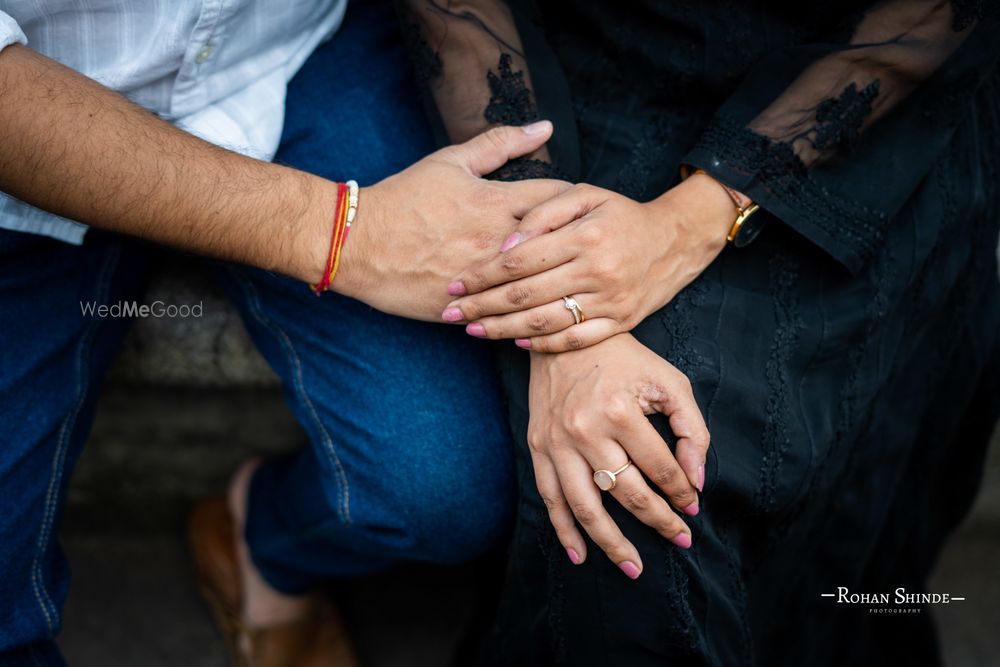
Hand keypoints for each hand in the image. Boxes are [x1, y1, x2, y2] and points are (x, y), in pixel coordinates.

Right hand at [334, 122, 568, 320]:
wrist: (357, 243)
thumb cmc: (404, 199)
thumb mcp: (450, 162)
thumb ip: (500, 144)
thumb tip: (545, 127)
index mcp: (498, 202)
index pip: (561, 200)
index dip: (577, 205)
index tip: (579, 212)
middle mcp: (498, 241)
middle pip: (560, 245)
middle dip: (575, 245)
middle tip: (582, 247)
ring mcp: (484, 278)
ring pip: (539, 286)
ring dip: (555, 282)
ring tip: (564, 280)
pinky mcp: (469, 307)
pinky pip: (509, 314)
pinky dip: (524, 312)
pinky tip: (535, 309)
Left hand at [440, 174, 734, 349]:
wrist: (675, 240)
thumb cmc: (620, 214)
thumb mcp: (584, 195)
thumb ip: (541, 214)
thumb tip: (504, 247)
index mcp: (584, 236)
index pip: (519, 261)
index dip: (482, 274)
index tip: (455, 282)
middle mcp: (597, 271)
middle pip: (525, 295)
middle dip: (482, 306)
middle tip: (451, 312)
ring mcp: (610, 301)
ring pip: (545, 323)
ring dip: (503, 330)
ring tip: (474, 330)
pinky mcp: (621, 323)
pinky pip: (575, 340)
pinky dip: (543, 346)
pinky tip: (516, 343)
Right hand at [527, 333, 709, 577]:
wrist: (565, 335)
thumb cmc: (625, 359)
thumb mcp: (669, 381)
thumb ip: (691, 429)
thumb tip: (695, 480)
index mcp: (620, 410)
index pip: (659, 468)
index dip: (681, 492)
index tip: (693, 507)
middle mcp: (585, 430)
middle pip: (626, 493)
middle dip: (659, 521)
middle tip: (681, 540)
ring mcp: (557, 442)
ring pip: (585, 506)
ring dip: (611, 542)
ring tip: (634, 568)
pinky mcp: (538, 446)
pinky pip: (549, 497)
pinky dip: (564, 530)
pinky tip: (579, 555)